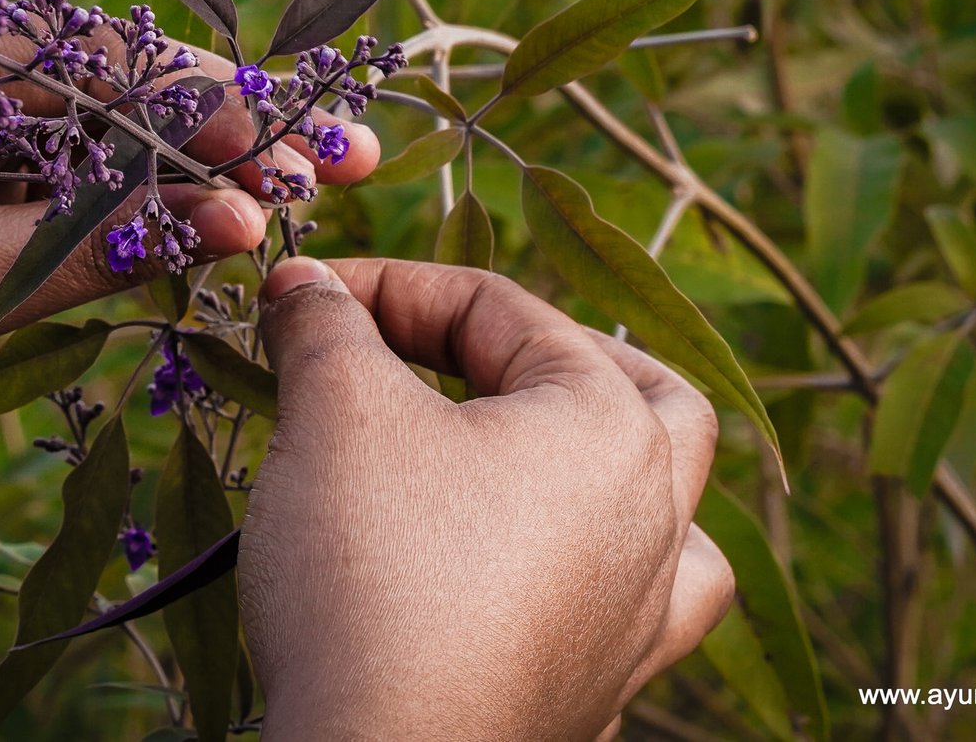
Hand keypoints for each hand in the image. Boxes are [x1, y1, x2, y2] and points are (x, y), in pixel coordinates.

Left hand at [0, 12, 378, 560]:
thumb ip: (108, 243)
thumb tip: (252, 219)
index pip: (93, 58)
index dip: (208, 106)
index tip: (298, 150)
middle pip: (118, 90)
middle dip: (227, 134)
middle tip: (341, 163)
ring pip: (116, 141)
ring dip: (203, 176)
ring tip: (304, 198)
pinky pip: (88, 190)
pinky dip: (154, 215)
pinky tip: (228, 229)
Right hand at [242, 258, 734, 740]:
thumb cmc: (375, 575)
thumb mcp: (336, 416)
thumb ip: (327, 329)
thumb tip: (303, 286)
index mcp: (610, 426)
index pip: (502, 311)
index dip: (391, 287)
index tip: (307, 299)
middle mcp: (655, 517)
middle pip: (646, 396)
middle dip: (547, 357)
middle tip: (457, 351)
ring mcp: (639, 614)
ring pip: (673, 513)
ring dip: (617, 468)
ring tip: (546, 457)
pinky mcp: (600, 689)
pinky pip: (632, 614)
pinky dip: (595, 579)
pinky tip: (543, 583)